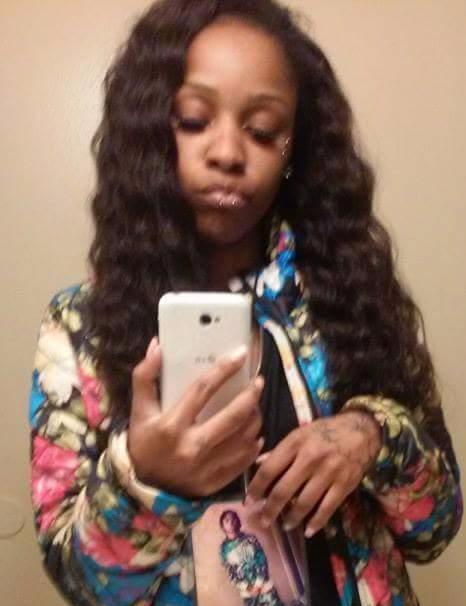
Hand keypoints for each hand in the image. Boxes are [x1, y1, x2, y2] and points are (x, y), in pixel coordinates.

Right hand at [128, 338, 263, 497]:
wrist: (140, 488)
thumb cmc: (143, 442)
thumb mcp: (139, 410)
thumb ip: (145, 376)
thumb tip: (157, 345)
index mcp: (171, 425)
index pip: (203, 389)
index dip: (224, 369)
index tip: (241, 353)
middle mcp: (191, 447)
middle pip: (233, 416)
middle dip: (251, 395)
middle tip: (258, 381)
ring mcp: (205, 468)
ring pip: (243, 439)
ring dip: (255, 418)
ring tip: (256, 405)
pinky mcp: (214, 483)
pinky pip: (243, 462)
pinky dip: (253, 445)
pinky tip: (254, 433)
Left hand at [246, 412, 380, 536]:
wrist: (361, 430)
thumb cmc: (326, 431)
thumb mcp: (301, 433)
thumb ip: (281, 449)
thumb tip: (259, 464)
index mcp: (295, 443)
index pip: (270, 469)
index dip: (257, 487)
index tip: (249, 500)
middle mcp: (310, 458)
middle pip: (283, 490)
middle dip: (270, 509)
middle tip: (263, 520)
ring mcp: (328, 473)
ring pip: (304, 502)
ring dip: (291, 518)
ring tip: (284, 524)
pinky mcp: (344, 485)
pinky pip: (327, 508)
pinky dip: (316, 522)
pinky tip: (308, 530)